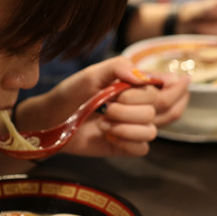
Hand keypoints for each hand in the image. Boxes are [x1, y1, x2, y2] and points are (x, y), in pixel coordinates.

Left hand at [32, 56, 186, 156]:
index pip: (165, 88)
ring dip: (126, 125)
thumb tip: (142, 77)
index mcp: (136, 87)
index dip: (159, 90)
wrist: (51, 120)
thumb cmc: (71, 94)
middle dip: (131, 107)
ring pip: (152, 130)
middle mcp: (139, 106)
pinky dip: (126, 142)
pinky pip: (142, 148)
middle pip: (159, 108)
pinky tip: (108, 135)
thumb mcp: (91, 74)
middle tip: (108, 105)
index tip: (126, 91)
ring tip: (103, 121)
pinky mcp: (125, 146)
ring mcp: (133, 127)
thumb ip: (118, 67)